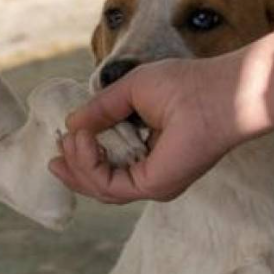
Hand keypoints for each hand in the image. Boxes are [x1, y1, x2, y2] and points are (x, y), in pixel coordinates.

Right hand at [48, 55, 247, 202]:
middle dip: (73, 170)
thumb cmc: (184, 85)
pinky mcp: (154, 185)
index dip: (81, 157)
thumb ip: (101, 109)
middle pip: (99, 186)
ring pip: (100, 189)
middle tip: (56, 152)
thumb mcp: (130, 92)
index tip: (65, 135)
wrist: (218, 91)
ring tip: (70, 140)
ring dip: (78, 164)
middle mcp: (150, 174)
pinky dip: (89, 163)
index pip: (108, 168)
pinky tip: (83, 139)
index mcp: (148, 154)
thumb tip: (71, 124)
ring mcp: (153, 183)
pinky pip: (108, 185)